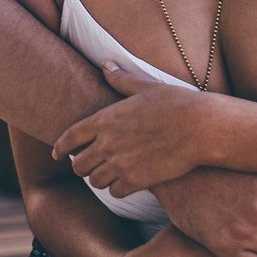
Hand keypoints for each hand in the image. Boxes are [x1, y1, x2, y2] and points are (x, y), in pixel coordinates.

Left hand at [54, 64, 212, 195]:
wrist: (200, 127)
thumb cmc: (175, 103)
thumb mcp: (145, 86)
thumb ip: (120, 79)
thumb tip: (105, 63)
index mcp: (106, 118)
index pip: (71, 137)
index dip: (60, 147)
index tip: (57, 154)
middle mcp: (108, 143)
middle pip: (79, 165)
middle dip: (82, 165)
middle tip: (90, 164)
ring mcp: (121, 164)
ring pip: (96, 181)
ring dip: (101, 178)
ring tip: (109, 173)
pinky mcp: (136, 181)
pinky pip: (115, 192)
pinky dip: (118, 188)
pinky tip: (126, 182)